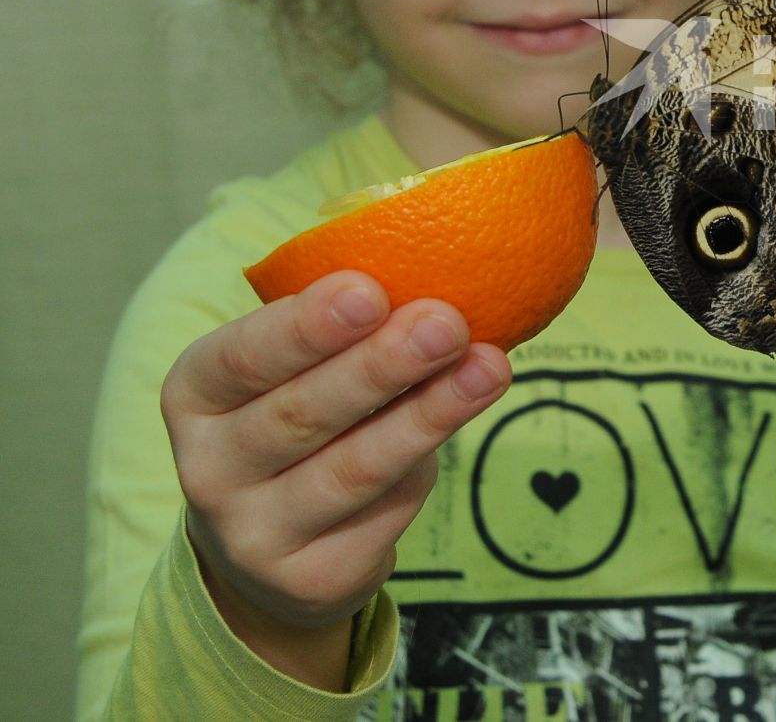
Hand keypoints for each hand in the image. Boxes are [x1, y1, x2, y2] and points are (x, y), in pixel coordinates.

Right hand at [160, 271, 510, 685]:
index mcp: (195, 395)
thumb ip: (344, 332)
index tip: (370, 290)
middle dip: (380, 365)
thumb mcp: (292, 372)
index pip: (242, 357)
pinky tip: (464, 417)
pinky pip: (385, 512)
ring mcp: (254, 534)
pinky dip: (429, 463)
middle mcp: (208, 469)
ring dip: (429, 414)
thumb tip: (438, 286)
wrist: (268, 554)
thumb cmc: (298, 426)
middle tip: (446, 323)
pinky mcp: (310, 579)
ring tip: (489, 368)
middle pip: (302, 414)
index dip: (306, 326)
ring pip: (354, 469)